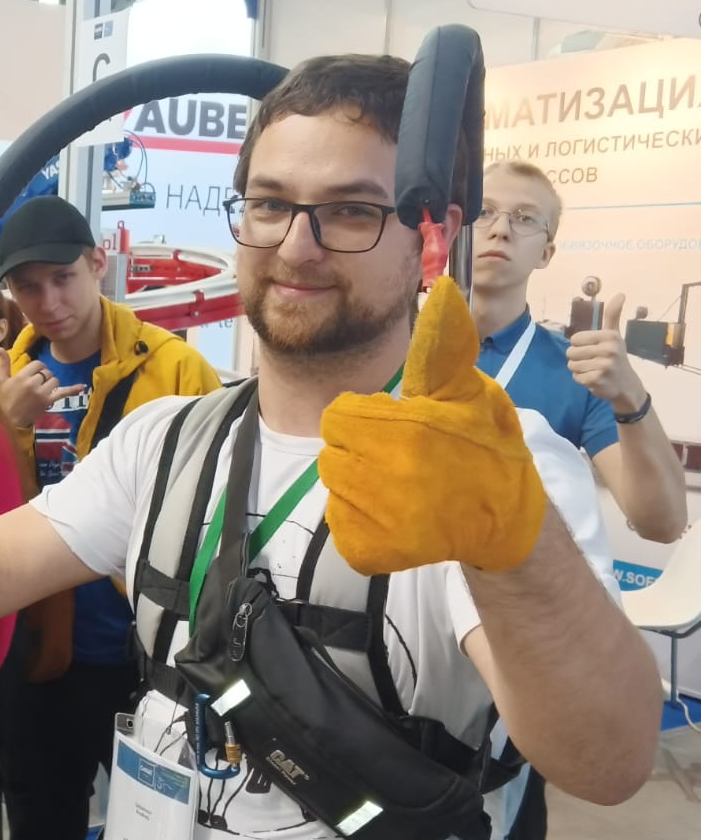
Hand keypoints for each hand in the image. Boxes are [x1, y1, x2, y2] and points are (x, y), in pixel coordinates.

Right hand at [0, 349, 84, 428]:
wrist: (9, 420)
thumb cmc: (5, 399)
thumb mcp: (1, 381)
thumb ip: (3, 364)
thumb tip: (0, 348)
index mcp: (22, 377)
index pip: (38, 364)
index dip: (37, 368)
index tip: (33, 375)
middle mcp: (33, 383)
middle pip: (46, 372)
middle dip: (43, 376)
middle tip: (37, 385)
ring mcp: (42, 393)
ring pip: (54, 380)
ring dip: (51, 383)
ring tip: (43, 390)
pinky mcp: (48, 401)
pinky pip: (63, 393)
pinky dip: (73, 389)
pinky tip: (82, 386)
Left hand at [318, 277, 546, 573]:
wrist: (507, 522)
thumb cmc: (486, 450)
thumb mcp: (470, 393)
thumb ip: (445, 348)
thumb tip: (445, 291)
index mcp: (401, 430)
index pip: (340, 416)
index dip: (365, 419)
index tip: (395, 428)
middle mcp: (383, 474)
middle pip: (333, 452)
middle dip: (360, 451)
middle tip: (399, 459)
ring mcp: (375, 516)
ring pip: (335, 488)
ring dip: (359, 485)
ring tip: (400, 487)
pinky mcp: (369, 549)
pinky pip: (341, 525)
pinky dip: (361, 520)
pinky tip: (395, 515)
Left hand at [566, 293, 644, 412]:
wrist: (626, 384)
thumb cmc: (616, 355)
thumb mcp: (614, 334)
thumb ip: (612, 315)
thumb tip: (621, 293)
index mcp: (610, 336)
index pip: (575, 339)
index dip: (579, 345)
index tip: (594, 349)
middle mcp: (609, 349)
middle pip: (571, 352)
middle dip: (578, 358)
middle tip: (594, 361)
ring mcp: (604, 365)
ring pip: (572, 365)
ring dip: (579, 370)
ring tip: (594, 370)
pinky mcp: (597, 380)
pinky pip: (576, 377)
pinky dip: (582, 380)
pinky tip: (594, 379)